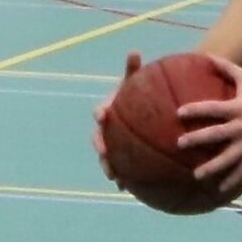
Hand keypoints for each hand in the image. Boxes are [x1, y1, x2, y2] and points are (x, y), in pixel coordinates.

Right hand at [91, 51, 142, 182]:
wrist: (141, 109)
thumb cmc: (138, 93)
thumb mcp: (135, 81)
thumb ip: (133, 69)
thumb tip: (134, 51)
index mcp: (108, 112)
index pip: (101, 113)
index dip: (100, 115)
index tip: (103, 116)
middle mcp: (107, 130)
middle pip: (100, 141)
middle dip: (101, 150)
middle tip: (105, 154)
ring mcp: (113, 144)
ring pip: (109, 158)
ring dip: (111, 169)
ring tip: (116, 179)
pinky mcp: (122, 156)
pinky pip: (123, 168)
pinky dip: (126, 179)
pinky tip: (132, 190)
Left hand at [174, 56, 241, 191]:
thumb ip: (226, 67)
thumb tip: (205, 56)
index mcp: (238, 107)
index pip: (213, 108)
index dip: (196, 110)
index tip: (179, 113)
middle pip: (217, 134)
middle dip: (198, 139)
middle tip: (179, 144)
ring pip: (229, 157)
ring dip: (213, 166)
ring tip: (196, 175)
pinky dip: (232, 179)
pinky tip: (220, 189)